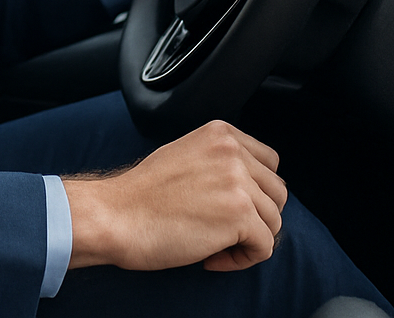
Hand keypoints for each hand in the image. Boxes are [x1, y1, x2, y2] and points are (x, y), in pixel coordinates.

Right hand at [63, 120, 286, 271]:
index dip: (255, 191)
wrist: (115, 216)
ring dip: (248, 239)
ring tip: (215, 245)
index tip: (230, 208)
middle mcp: (233, 152)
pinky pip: (264, 246)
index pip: (269, 163)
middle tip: (224, 230)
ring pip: (274, 221)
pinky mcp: (240, 215)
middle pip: (277, 193)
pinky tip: (212, 258)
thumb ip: (218, 161)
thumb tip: (249, 185)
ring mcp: (238, 182)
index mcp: (220, 133)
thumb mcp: (184, 155)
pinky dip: (242, 260)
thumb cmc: (141, 195)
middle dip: (256, 217)